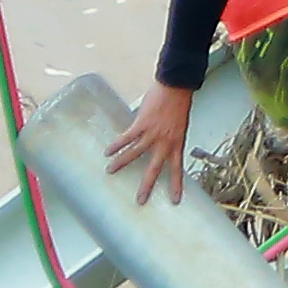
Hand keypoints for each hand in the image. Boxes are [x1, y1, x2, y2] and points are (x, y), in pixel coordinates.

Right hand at [107, 81, 195, 206]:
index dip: (176, 185)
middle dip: (147, 185)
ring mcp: (152, 133)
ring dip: (121, 163)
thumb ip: (169, 139)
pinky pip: (127, 137)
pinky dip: (117, 144)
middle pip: (154, 168)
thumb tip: (158, 146)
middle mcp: (164, 142)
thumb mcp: (179, 126)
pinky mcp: (142, 123)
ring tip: (110, 171)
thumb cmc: (178, 104)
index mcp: (176, 143)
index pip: (177, 169)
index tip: (174, 201)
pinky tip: (107, 151)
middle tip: (140, 201)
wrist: (176, 87)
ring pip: (135, 153)